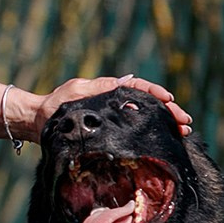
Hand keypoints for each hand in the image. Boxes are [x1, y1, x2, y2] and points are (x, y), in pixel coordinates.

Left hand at [24, 74, 194, 140]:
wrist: (38, 123)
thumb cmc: (54, 107)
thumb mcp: (75, 92)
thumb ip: (99, 88)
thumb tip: (127, 80)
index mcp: (108, 91)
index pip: (137, 88)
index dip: (155, 94)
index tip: (169, 100)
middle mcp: (114, 103)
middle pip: (147, 105)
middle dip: (168, 112)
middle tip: (185, 123)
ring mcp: (113, 119)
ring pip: (145, 119)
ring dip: (164, 124)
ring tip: (182, 132)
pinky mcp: (110, 133)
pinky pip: (135, 132)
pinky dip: (151, 135)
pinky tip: (164, 142)